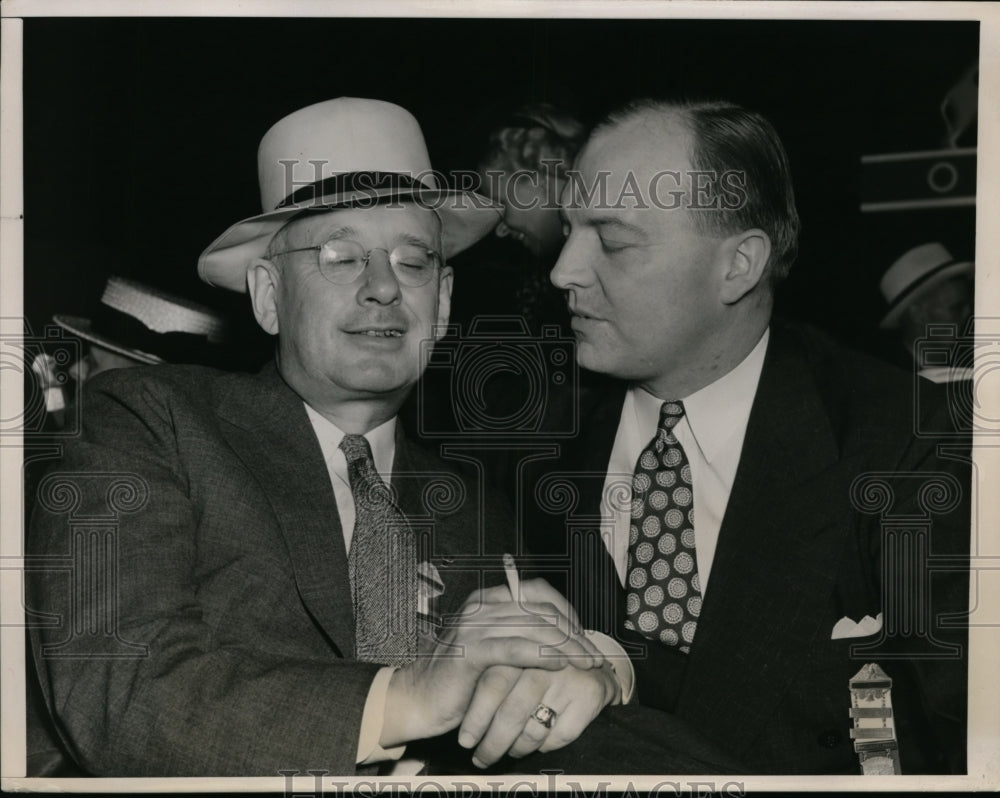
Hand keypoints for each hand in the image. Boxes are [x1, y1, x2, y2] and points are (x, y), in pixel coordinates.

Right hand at [380, 587, 602, 747]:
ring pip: (535, 629)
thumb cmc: (459, 681)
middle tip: (596, 656)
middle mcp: (482, 606)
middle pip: (542, 611)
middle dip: (575, 634)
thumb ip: (519, 637)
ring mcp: (475, 626)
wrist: (417, 700)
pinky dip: (544, 656)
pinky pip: (516, 649)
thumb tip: (564, 639)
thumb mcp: (493, 651)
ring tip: (588, 663)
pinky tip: (562, 665)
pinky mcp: (471, 651)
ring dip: (568, 647)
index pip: (538, 592)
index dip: (567, 611)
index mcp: (488, 600)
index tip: (583, 636)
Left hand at [458, 661, 621, 767]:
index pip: (492, 685)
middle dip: (493, 743)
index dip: (476, 717)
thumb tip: (443, 711)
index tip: (465, 741)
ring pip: (534, 730)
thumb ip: (486, 675)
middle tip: (480, 758)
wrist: (590, 663)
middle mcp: (544, 659)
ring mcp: (569, 675)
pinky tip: (536, 744)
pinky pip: (559, 735)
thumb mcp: (509, 660)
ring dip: (516, 749)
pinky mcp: (589, 693)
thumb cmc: (536, 666)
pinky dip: (545, 746)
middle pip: (512, 712)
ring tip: (506, 752)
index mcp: (518, 645)